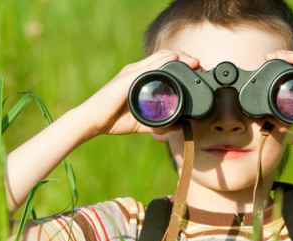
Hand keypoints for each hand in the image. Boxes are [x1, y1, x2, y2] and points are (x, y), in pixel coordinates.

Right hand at [73, 50, 199, 138]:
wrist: (93, 121)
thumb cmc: (113, 120)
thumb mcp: (143, 122)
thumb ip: (158, 124)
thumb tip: (175, 130)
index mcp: (140, 78)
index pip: (164, 64)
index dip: (182, 64)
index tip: (196, 71)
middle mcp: (137, 71)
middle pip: (165, 56)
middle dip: (185, 59)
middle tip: (199, 66)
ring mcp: (132, 72)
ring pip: (160, 58)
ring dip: (179, 57)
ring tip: (193, 63)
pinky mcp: (128, 78)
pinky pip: (149, 66)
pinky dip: (164, 62)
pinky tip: (176, 61)